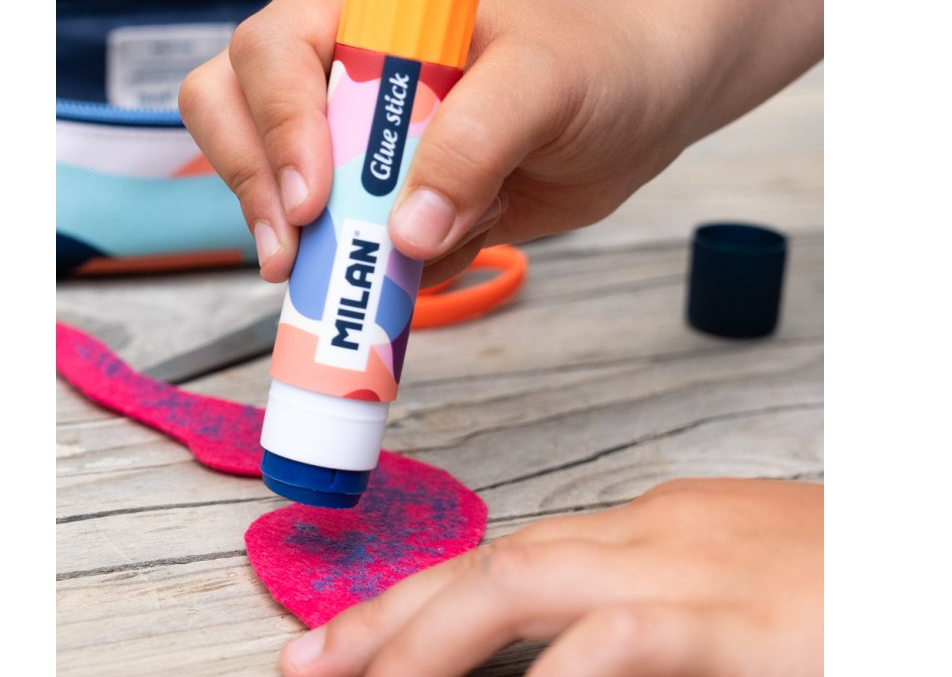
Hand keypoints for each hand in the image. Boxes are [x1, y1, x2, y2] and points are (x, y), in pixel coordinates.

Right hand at [179, 0, 685, 285]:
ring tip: (372, 277)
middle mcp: (350, 81)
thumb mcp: (544, 83)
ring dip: (323, 246)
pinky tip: (447, 254)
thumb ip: (474, 143)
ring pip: (285, 197)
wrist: (640, 107)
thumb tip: (404, 231)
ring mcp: (365, 150)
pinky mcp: (394, 207)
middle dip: (258, 189)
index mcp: (370, 20)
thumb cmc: (597, 63)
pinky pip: (356, 250)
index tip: (313, 199)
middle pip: (238, 118)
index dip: (275, 126)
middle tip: (291, 258)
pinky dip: (387, 272)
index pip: (273, 54)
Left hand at [279, 478, 823, 676]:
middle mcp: (657, 538)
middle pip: (495, 559)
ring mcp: (696, 570)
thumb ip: (642, 628)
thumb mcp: (731, 600)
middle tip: (308, 664)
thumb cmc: (842, 587)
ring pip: (530, 582)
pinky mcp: (742, 618)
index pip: (510, 554)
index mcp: (652, 535)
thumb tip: (556, 670)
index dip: (415, 599)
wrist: (924, 552)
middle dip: (391, 616)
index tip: (342, 644)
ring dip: (432, 640)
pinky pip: (622, 643)